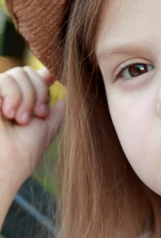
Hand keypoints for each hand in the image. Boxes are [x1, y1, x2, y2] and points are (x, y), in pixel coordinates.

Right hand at [0, 66, 64, 186]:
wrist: (9, 166)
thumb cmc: (26, 151)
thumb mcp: (50, 123)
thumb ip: (60, 106)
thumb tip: (77, 91)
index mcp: (23, 99)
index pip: (36, 74)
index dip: (45, 76)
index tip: (53, 84)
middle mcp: (8, 94)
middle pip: (29, 71)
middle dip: (39, 94)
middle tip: (37, 116)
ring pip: (19, 73)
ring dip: (26, 99)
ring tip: (20, 120)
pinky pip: (4, 80)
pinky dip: (13, 97)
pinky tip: (9, 115)